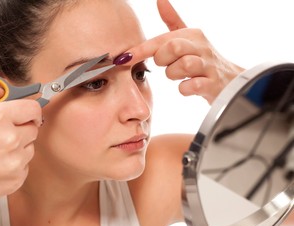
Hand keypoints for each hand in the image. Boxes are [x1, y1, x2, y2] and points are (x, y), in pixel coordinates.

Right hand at [0, 78, 41, 214]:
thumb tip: (3, 89)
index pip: (34, 108)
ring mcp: (15, 162)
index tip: (25, 114)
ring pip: (30, 147)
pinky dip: (14, 165)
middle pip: (33, 128)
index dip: (29, 110)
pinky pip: (25, 166)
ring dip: (18, 147)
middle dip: (21, 128)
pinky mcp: (16, 180)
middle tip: (0, 133)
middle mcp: (11, 139)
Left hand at [127, 0, 243, 103]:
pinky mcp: (213, 84)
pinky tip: (188, 87)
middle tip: (167, 65)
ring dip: (174, 75)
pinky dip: (185, 89)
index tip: (124, 58)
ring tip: (179, 76)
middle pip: (173, 47)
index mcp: (192, 34)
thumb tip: (159, 0)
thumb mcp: (189, 37)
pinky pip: (192, 86)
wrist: (230, 82)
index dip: (141, 49)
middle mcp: (202, 47)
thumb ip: (172, 21)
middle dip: (163, 60)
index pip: (162, 39)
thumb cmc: (203, 59)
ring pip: (184, 66)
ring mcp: (209, 65)